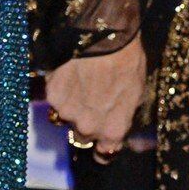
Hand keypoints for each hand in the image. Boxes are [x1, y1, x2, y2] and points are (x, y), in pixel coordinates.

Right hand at [44, 35, 146, 159]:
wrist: (105, 36)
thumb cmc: (127, 61)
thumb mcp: (136, 92)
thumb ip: (123, 116)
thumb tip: (116, 126)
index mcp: (113, 129)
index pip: (104, 153)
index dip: (103, 146)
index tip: (102, 140)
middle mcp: (88, 127)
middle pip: (82, 136)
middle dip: (87, 123)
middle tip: (93, 102)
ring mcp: (67, 112)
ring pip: (66, 117)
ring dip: (73, 107)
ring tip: (82, 84)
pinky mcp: (52, 95)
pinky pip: (56, 99)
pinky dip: (62, 91)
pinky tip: (71, 74)